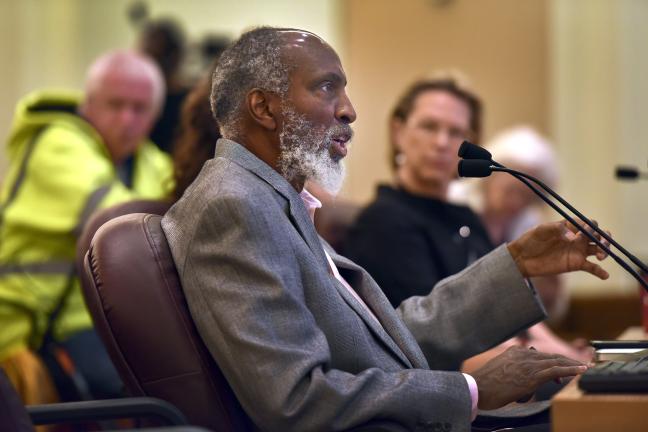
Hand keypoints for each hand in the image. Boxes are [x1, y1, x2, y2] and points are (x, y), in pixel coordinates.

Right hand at [472, 345, 588, 409]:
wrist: (477, 388)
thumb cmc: (485, 384)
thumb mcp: (500, 371)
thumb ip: (513, 369)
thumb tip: (524, 378)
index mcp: (515, 352)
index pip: (541, 355)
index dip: (555, 361)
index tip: (564, 368)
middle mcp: (523, 354)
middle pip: (551, 356)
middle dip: (568, 361)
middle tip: (582, 365)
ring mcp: (528, 364)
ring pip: (556, 361)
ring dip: (573, 364)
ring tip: (585, 367)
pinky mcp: (532, 375)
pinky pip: (556, 370)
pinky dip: (571, 369)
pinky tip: (581, 370)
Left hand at [507, 220, 609, 278]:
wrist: (522, 258)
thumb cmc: (531, 240)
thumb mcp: (541, 230)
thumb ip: (557, 229)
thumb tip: (573, 237)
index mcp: (570, 226)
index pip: (588, 224)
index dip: (590, 228)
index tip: (583, 234)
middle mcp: (577, 238)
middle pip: (598, 236)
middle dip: (604, 239)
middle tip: (601, 246)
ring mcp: (578, 251)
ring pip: (598, 249)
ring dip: (605, 251)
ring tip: (600, 257)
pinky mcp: (576, 264)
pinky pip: (592, 268)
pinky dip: (600, 271)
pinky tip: (605, 275)